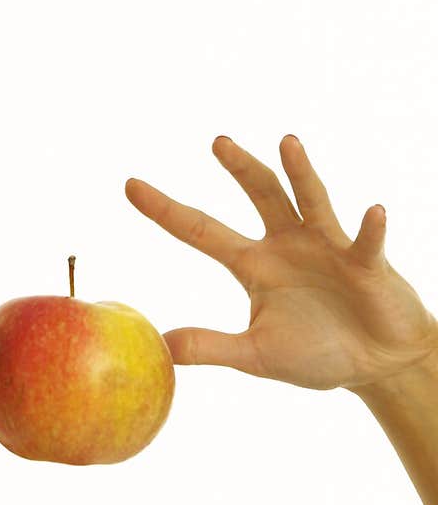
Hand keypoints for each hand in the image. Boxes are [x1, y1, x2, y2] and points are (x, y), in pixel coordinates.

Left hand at [125, 134, 437, 391]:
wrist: (374, 362)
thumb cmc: (315, 354)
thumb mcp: (256, 356)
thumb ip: (211, 347)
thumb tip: (161, 347)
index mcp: (254, 264)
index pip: (201, 230)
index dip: (166, 210)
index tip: (129, 185)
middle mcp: (287, 245)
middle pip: (259, 195)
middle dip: (239, 168)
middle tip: (217, 142)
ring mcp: (328, 248)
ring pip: (309, 200)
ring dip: (300, 173)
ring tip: (287, 142)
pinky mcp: (366, 263)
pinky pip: (366, 242)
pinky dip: (370, 228)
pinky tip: (372, 213)